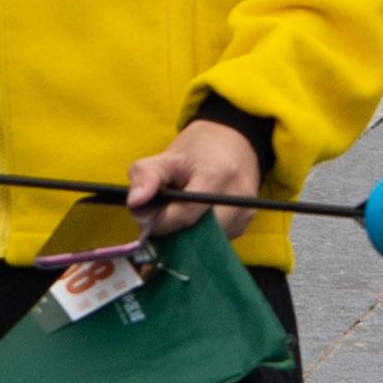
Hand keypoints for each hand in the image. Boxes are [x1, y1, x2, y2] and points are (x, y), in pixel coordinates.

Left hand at [119, 115, 264, 241]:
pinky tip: (197, 215)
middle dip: (173, 229)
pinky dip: (201, 233)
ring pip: (205, 241)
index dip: (159, 220)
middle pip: (195, 233)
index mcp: (217, 176)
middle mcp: (237, 198)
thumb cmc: (199, 150)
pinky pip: (216, 240)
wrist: (235, 141)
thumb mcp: (168, 155)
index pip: (184, 214)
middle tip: (163, 212)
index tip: (147, 214)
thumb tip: (135, 204)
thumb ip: (146, 176)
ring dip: (186, 233)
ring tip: (181, 210)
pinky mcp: (247, 223)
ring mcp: (245, 213)